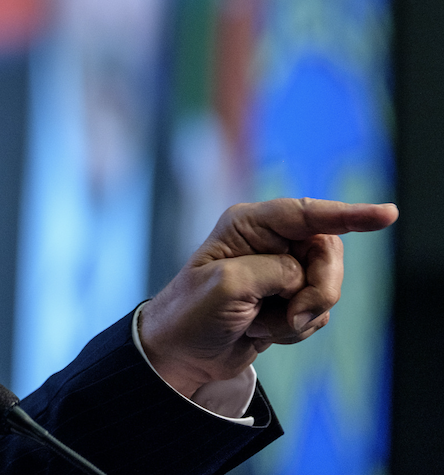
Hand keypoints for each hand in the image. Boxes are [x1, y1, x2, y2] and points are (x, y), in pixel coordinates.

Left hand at [139, 198, 397, 398]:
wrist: (182, 354)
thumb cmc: (192, 312)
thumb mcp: (228, 286)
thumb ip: (274, 272)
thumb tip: (301, 277)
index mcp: (248, 225)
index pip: (306, 213)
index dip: (349, 215)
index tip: (386, 215)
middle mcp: (268, 242)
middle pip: (328, 254)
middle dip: (319, 289)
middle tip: (292, 314)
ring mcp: (280, 272)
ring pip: (327, 288)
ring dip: (299, 316)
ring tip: (258, 324)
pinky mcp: (288, 300)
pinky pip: (318, 313)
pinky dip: (295, 330)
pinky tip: (262, 332)